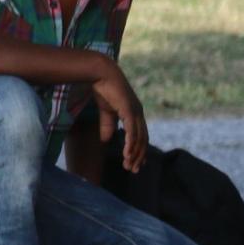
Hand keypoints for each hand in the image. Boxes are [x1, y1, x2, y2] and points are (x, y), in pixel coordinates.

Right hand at [90, 57, 147, 174]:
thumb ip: (107, 126)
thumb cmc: (103, 89)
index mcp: (135, 113)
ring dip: (135, 153)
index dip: (139, 150)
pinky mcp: (129, 110)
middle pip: (142, 140)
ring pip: (139, 138)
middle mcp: (138, 113)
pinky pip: (132, 131)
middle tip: (134, 170)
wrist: (100, 73)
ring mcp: (136, 111)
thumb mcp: (106, 112)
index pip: (141, 135)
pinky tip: (128, 155)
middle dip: (139, 156)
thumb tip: (107, 141)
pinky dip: (131, 144)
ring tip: (129, 166)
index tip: (136, 164)